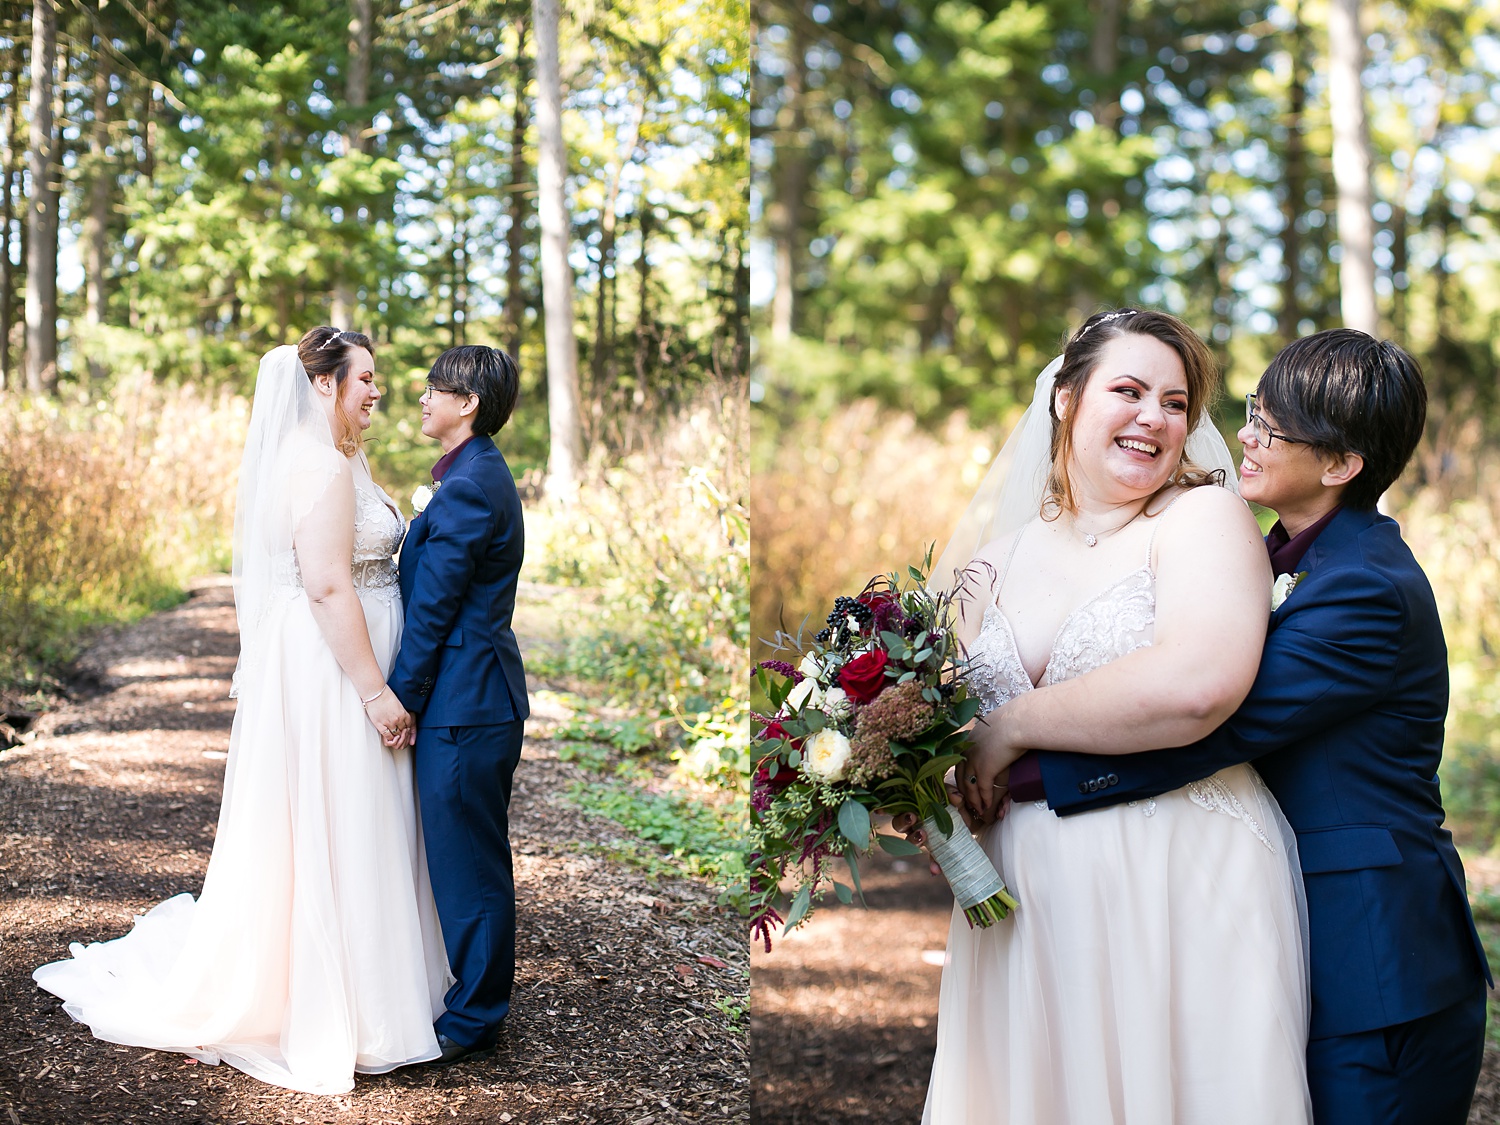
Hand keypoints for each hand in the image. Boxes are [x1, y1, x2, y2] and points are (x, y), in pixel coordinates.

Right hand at [364, 687, 412, 747]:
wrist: (375, 693)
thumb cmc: (385, 695)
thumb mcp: (398, 703)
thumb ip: (401, 711)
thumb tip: (401, 716)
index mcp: (403, 713)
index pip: (409, 724)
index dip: (407, 727)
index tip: (405, 728)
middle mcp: (397, 719)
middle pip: (403, 730)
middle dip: (402, 732)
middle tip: (399, 732)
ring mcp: (389, 723)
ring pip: (395, 734)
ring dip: (396, 735)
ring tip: (394, 735)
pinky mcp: (380, 725)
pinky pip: (387, 735)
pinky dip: (389, 738)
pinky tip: (389, 737)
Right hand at [890, 785, 978, 877]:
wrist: (974, 819)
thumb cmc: (958, 804)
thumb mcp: (955, 797)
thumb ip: (952, 794)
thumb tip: (954, 795)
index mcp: (915, 806)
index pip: (898, 806)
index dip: (886, 809)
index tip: (886, 810)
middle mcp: (914, 823)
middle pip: (899, 824)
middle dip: (903, 822)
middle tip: (912, 818)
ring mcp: (923, 838)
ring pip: (910, 841)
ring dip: (913, 839)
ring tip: (922, 836)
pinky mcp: (936, 851)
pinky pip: (931, 858)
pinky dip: (933, 864)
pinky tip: (935, 869)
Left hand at [959, 707, 1024, 822]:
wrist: (1018, 722)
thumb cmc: (1012, 723)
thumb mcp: (993, 729)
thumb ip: (988, 738)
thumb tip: (992, 742)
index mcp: (967, 741)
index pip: (959, 764)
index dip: (962, 778)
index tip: (966, 789)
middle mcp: (966, 751)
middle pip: (960, 778)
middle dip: (965, 793)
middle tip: (970, 804)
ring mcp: (974, 761)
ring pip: (969, 787)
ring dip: (974, 801)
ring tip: (979, 810)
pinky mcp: (985, 769)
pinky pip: (982, 790)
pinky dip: (984, 800)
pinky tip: (987, 807)